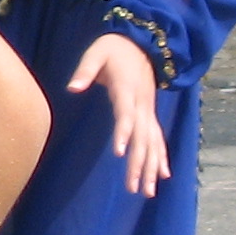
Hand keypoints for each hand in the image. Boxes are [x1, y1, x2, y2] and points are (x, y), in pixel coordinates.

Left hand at [66, 32, 168, 194]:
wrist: (142, 41)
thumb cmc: (114, 48)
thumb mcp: (96, 52)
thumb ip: (85, 70)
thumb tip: (72, 88)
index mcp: (127, 90)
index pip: (126, 115)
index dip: (123, 133)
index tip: (119, 153)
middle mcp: (142, 105)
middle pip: (142, 138)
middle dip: (139, 164)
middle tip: (134, 189)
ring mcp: (148, 110)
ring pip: (153, 143)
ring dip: (151, 168)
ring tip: (147, 192)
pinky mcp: (149, 113)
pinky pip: (158, 139)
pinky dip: (161, 157)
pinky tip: (163, 176)